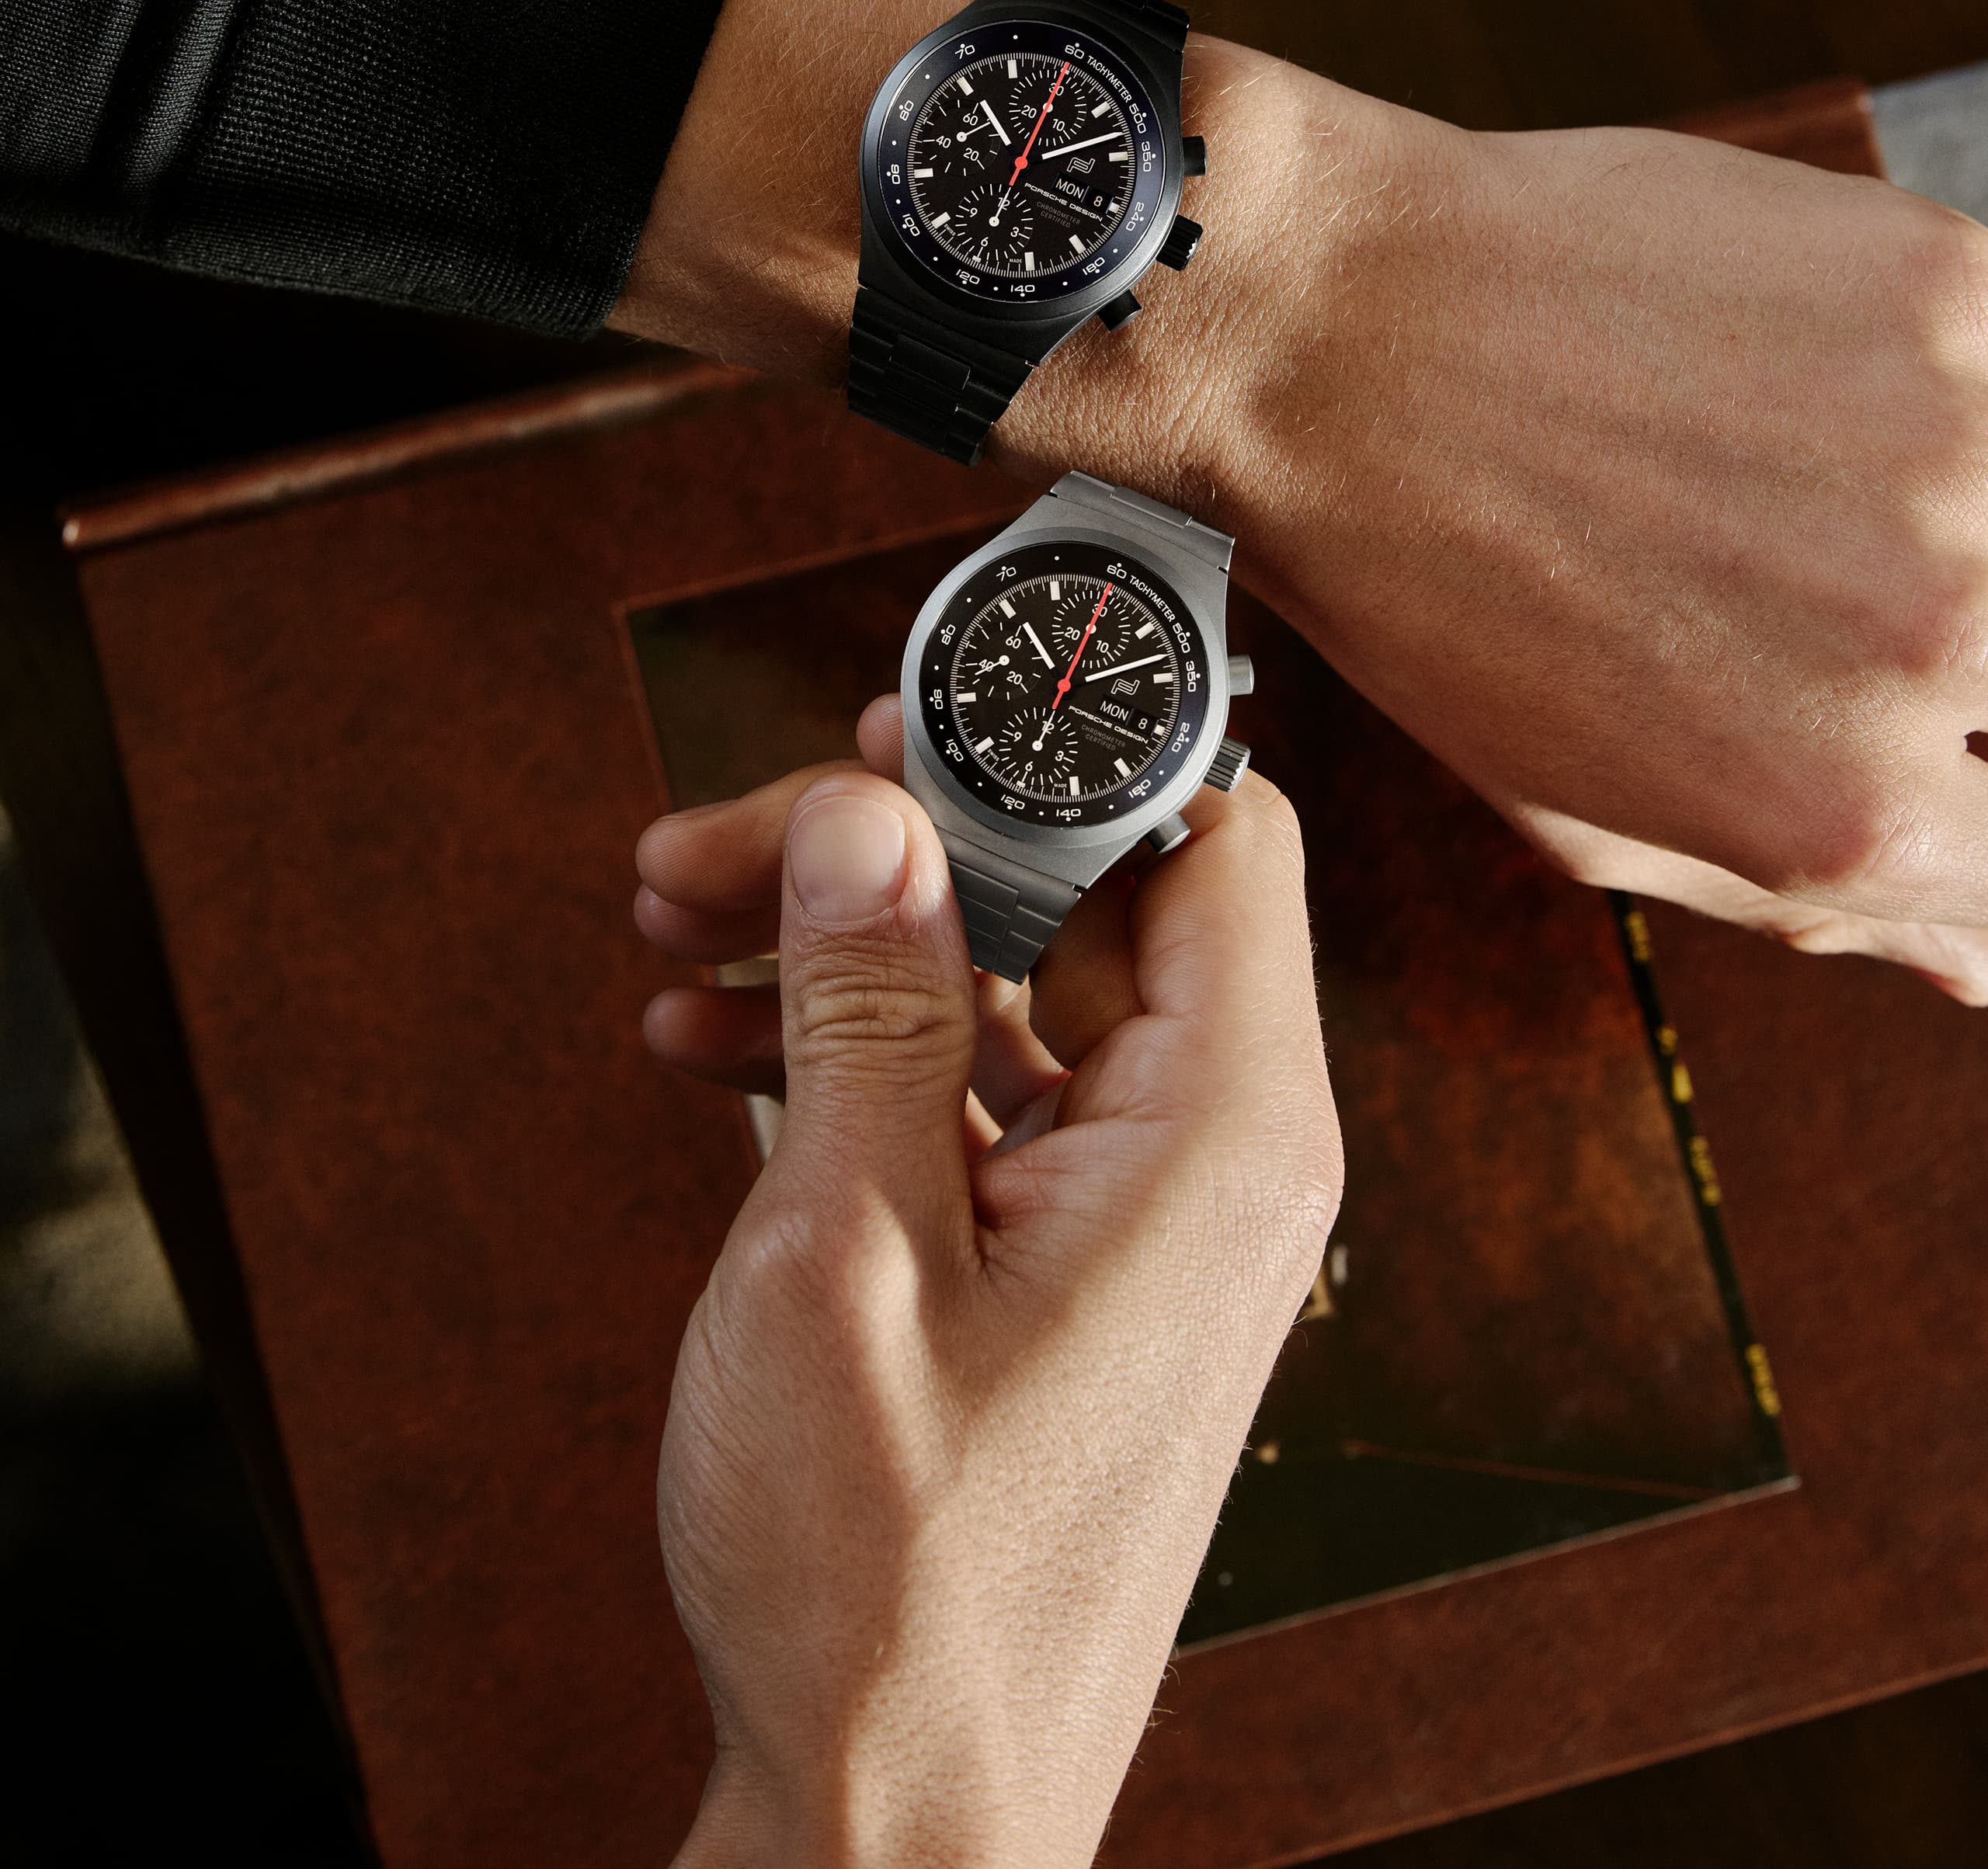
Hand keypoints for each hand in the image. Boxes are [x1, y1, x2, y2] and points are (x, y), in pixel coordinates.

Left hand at [617, 0, 1987, 978]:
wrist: (1319, 338)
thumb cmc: (1421, 579)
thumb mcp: (1588, 812)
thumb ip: (1812, 895)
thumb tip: (1977, 965)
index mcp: (1848, 816)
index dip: (1971, 794)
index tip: (1924, 741)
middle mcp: (1933, 651)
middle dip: (1960, 660)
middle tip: (1813, 593)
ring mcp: (1957, 458)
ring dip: (1960, 522)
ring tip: (1805, 483)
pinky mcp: (1947, 292)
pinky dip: (1946, 393)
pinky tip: (1820, 380)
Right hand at [633, 708, 1337, 1868]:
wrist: (900, 1828)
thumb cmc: (891, 1584)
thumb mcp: (847, 1250)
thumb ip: (870, 1003)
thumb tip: (867, 812)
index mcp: (1221, 1134)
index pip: (1210, 831)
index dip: (1059, 745)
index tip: (891, 717)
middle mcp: (1212, 1163)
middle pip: (1082, 899)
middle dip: (895, 848)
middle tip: (714, 846)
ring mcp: (1144, 1227)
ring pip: (1013, 995)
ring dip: (849, 948)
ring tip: (672, 934)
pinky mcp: (1072, 1282)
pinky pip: (985, 1106)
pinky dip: (861, 1058)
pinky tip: (710, 1049)